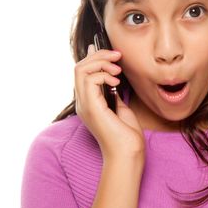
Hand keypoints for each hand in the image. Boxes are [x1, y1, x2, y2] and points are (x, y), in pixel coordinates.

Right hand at [74, 44, 143, 160]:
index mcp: (88, 102)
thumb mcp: (120, 108)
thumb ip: (112, 93)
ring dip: (101, 63)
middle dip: (99, 55)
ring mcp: (84, 105)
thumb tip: (112, 79)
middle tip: (117, 56)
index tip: (113, 54)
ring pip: (81, 70)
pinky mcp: (91, 108)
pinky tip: (116, 83)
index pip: (82, 73)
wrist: (128, 153)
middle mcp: (82, 102)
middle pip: (79, 67)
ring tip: (117, 70)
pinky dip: (103, 75)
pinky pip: (89, 80)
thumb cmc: (127, 135)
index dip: (95, 58)